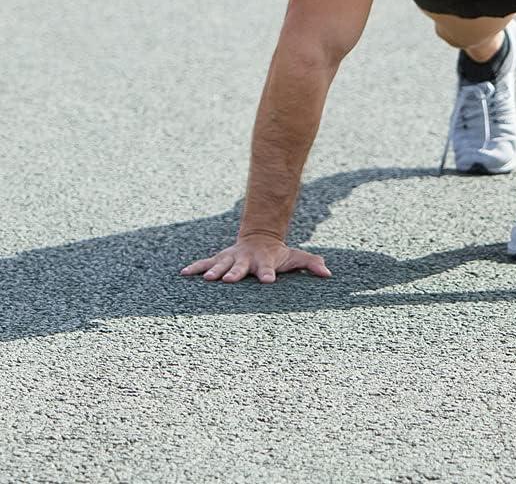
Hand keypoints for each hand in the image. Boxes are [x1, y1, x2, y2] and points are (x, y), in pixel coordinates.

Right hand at [180, 233, 331, 283]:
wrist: (260, 237)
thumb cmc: (278, 253)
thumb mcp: (296, 256)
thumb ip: (311, 263)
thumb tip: (328, 273)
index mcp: (265, 261)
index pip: (268, 268)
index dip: (269, 274)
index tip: (269, 281)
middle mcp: (246, 259)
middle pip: (241, 267)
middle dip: (235, 273)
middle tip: (229, 280)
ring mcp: (232, 258)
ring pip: (221, 264)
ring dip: (214, 270)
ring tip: (207, 278)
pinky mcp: (220, 259)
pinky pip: (205, 263)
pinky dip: (195, 267)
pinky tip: (183, 273)